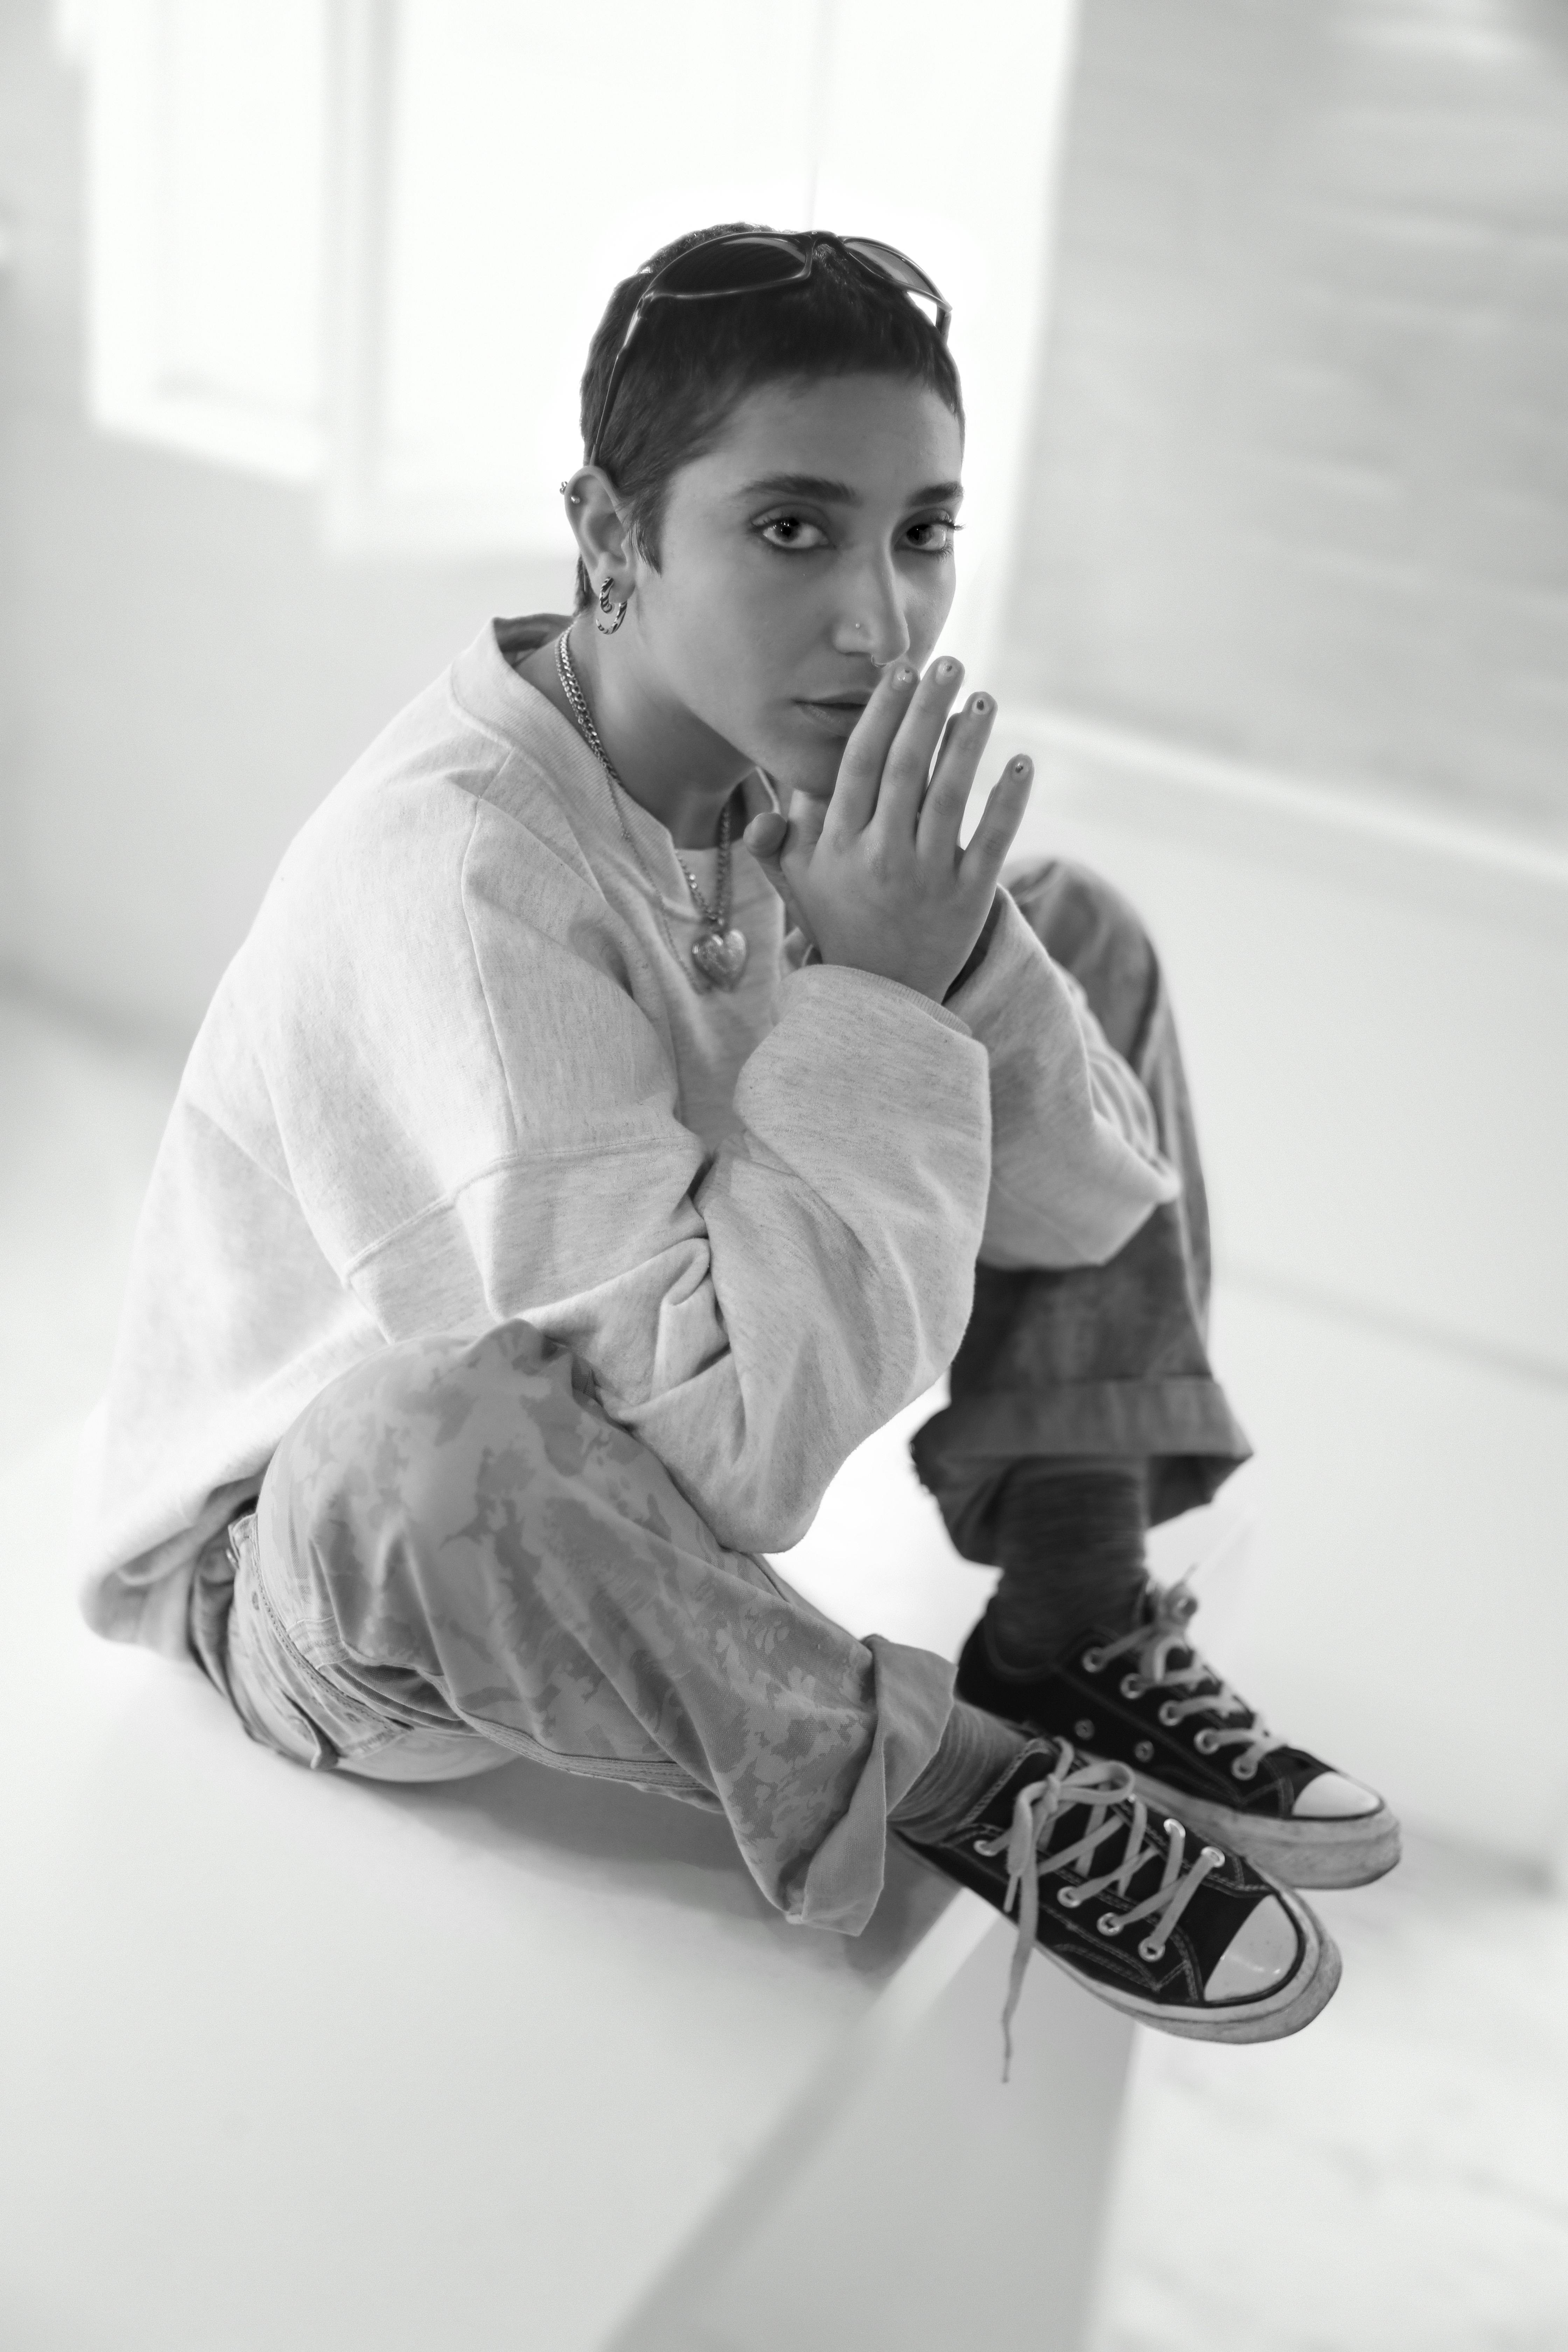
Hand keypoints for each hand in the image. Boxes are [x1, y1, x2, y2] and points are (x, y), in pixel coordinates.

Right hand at [743, 657, 1032, 1000]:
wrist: (882, 997)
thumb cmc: (840, 922)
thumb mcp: (799, 884)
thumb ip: (780, 839)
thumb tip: (763, 801)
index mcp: (840, 846)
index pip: (860, 766)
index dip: (881, 715)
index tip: (899, 672)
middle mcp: (881, 858)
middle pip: (906, 769)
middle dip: (926, 710)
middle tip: (948, 663)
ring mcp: (927, 879)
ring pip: (950, 797)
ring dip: (968, 742)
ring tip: (983, 698)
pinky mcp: (969, 900)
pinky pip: (992, 841)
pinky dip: (1008, 801)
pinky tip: (1020, 762)